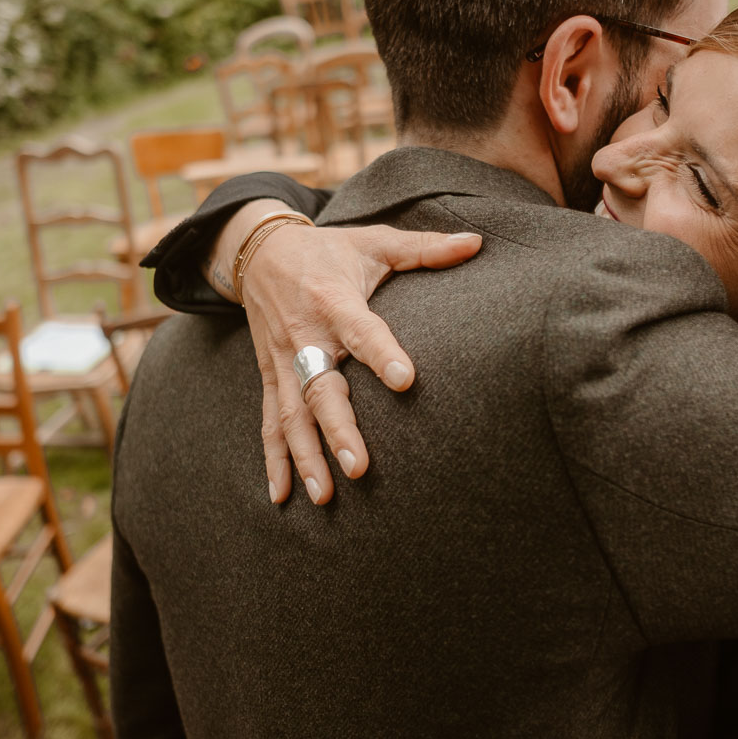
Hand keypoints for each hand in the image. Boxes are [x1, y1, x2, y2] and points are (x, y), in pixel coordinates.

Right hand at [241, 223, 482, 504]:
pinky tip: (282, 496)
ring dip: (306, 456)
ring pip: (292, 414)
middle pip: (321, 387)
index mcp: (334, 301)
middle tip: (361, 468)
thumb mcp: (375, 242)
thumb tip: (477, 243)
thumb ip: (425, 248)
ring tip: (325, 496)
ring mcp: (283, 361)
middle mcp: (305, 336)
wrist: (261, 252)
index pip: (362, 330)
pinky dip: (274, 459)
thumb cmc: (330, 250)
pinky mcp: (271, 376)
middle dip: (338, 429)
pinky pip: (269, 421)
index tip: (406, 381)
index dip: (382, 353)